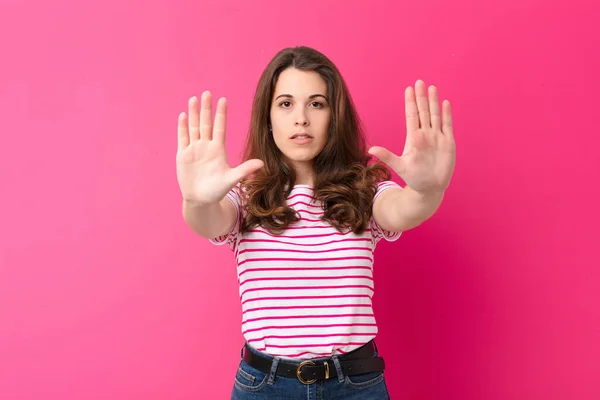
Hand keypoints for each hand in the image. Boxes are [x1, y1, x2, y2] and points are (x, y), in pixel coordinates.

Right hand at [176, 91, 263, 204]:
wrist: (201, 200)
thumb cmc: (217, 190)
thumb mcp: (232, 179)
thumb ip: (244, 170)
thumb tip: (262, 163)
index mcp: (218, 149)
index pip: (220, 128)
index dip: (221, 114)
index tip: (223, 100)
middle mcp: (206, 146)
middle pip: (206, 123)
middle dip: (206, 108)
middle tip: (207, 93)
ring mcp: (194, 149)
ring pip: (194, 127)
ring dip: (194, 114)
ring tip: (194, 99)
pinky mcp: (183, 155)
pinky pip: (183, 138)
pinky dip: (182, 128)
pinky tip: (183, 116)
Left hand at [368, 80, 455, 194]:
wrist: (430, 188)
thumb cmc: (414, 178)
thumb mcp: (399, 166)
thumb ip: (387, 156)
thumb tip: (370, 150)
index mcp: (413, 138)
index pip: (412, 116)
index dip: (410, 103)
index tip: (408, 89)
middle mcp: (425, 135)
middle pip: (423, 112)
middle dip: (421, 97)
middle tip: (419, 81)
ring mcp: (437, 138)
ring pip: (435, 115)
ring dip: (434, 102)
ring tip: (432, 88)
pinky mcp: (448, 143)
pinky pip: (447, 126)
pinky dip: (446, 115)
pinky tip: (445, 103)